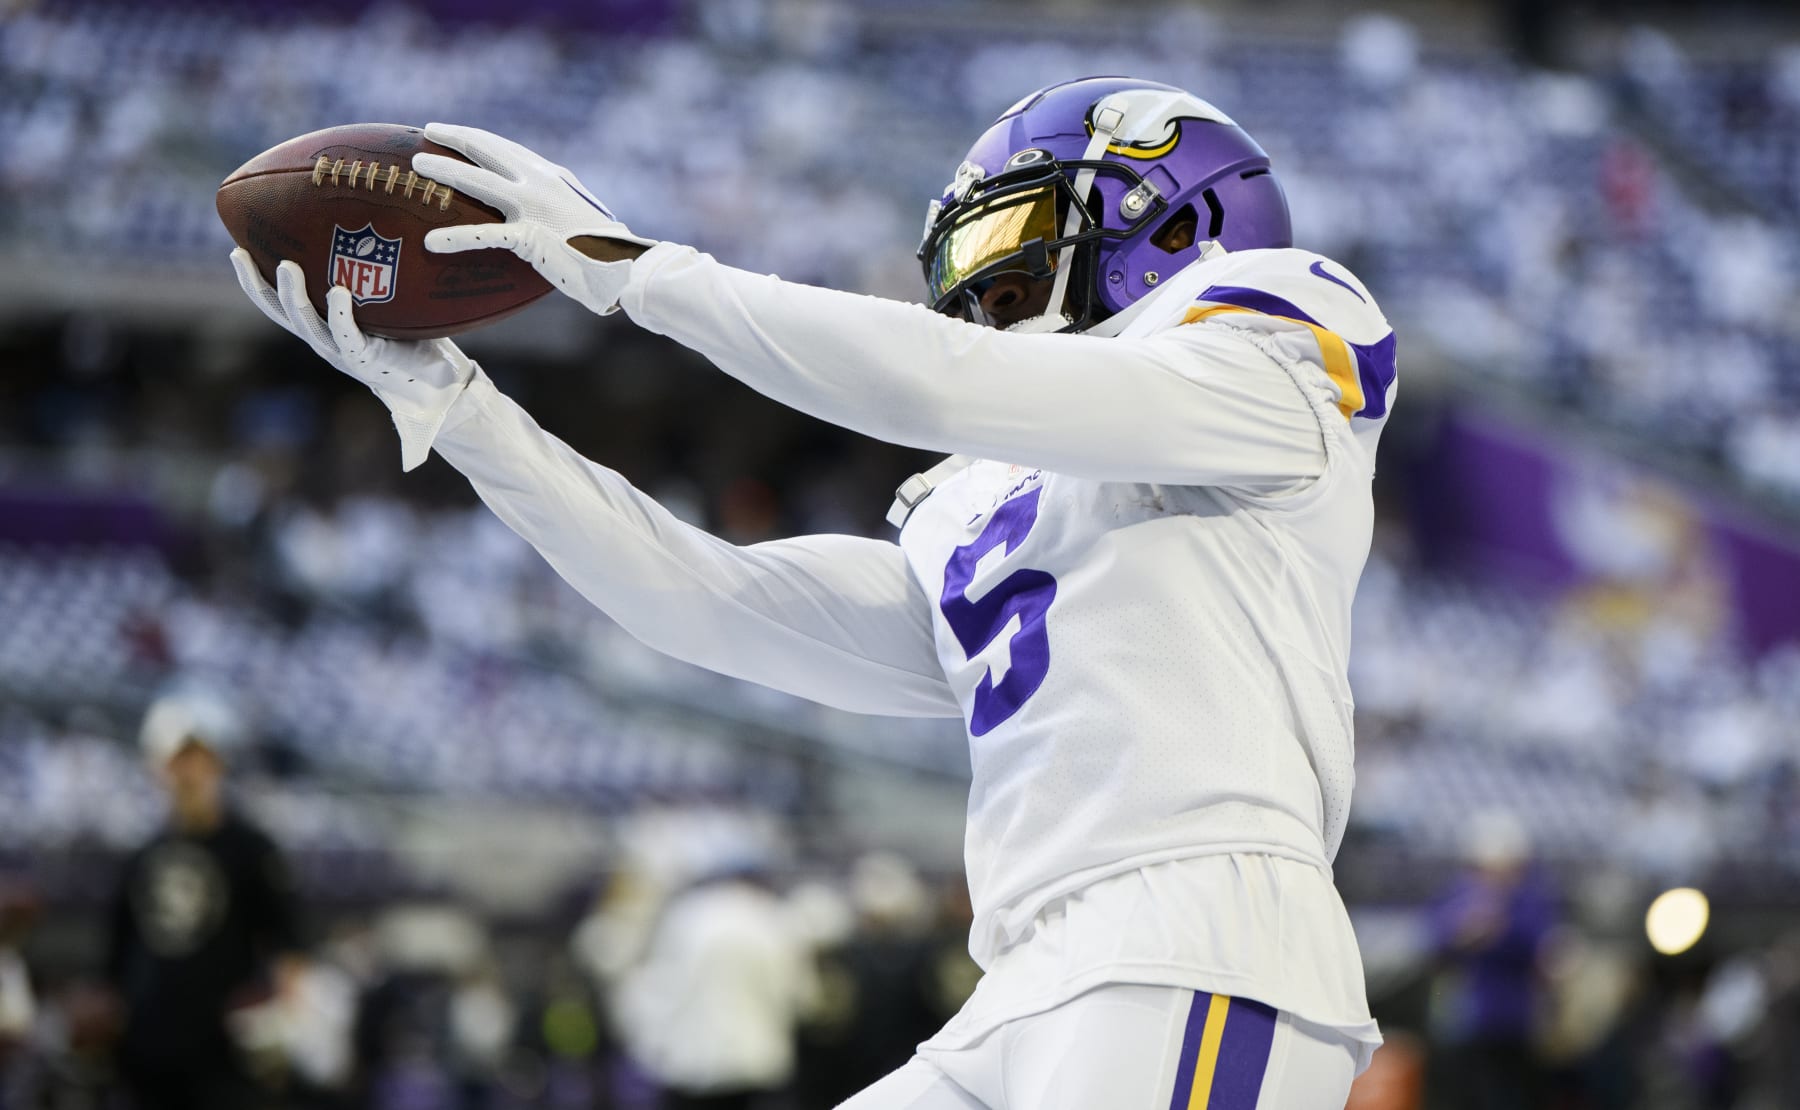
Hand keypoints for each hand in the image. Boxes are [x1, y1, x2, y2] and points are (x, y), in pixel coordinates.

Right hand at [231, 248, 474, 469]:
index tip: (237, 249)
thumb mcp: (386, 307)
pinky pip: (347, 334)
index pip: (279, 304)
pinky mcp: (365, 357)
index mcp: (322, 328)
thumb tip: (378, 228)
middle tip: (241, 253)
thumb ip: (375, 279)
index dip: (254, 280)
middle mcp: (324, 340)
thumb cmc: (411, 341)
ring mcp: (341, 351)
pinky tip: (339, 291)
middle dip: (256, 285)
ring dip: (293, 295)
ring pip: (306, 323)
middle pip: (278, 313)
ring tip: (287, 266)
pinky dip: (340, 313)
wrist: (435, 386)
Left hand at [416, 123, 655, 316]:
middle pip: (486, 150)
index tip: (450, 131)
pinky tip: (431, 243)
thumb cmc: (603, 248)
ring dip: (444, 171)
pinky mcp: (530, 237)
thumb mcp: (576, 214)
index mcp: (549, 174)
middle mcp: (538, 182)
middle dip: (453, 138)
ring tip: (416, 168)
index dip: (474, 136)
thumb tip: (534, 214)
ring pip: (478, 181)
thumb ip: (552, 205)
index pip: (504, 147)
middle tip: (426, 133)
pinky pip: (484, 235)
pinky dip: (455, 238)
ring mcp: (532, 207)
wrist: (625, 265)